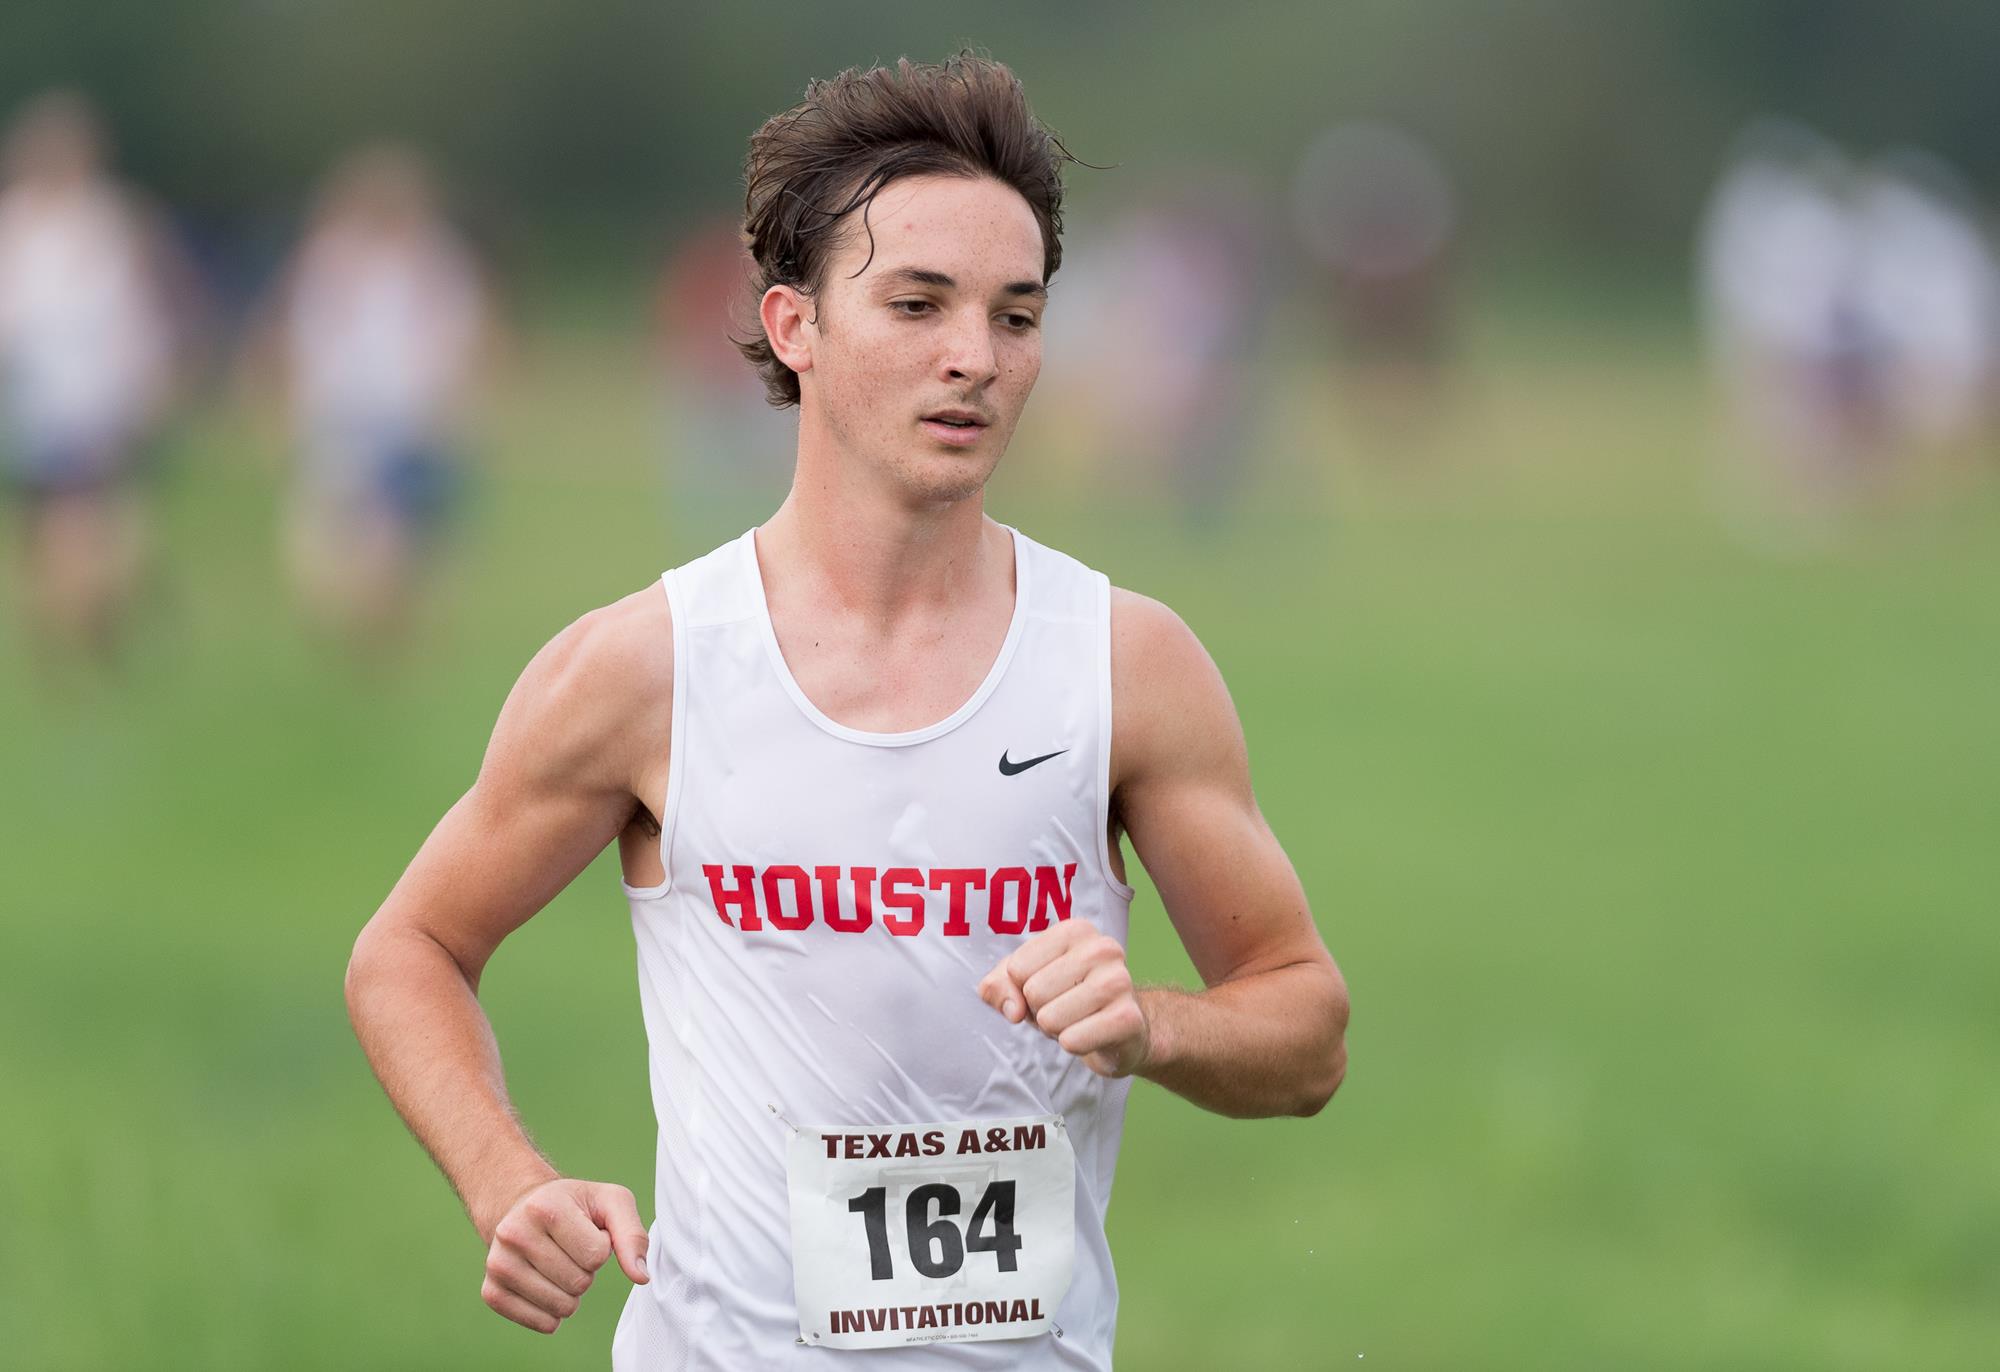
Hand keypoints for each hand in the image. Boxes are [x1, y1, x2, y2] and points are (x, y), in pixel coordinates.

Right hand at [480, 1178, 649, 1333]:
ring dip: (571, 1293)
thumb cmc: (575, 1206)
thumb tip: (640, 1276)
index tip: (588, 1231)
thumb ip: (632, 1235)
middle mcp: (513, 1233)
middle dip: (586, 1271)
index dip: (602, 1248)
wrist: (523, 1207)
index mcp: (544, 1206)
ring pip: (561, 1307)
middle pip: (579, 1282)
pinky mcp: (491, 1291)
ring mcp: (498, 1264)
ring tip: (559, 1265)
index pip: (596, 1255)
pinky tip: (547, 1286)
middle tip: (571, 1250)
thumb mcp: (611, 1202)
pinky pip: (541, 1324)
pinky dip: (554, 1313)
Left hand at [977, 919, 1150, 1077]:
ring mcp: (1119, 981)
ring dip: (1056, 1030)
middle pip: (1033, 992)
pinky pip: (1072, 1041)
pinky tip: (1091, 1035)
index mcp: (1076, 930)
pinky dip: (1073, 1045)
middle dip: (1040, 1011)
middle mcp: (1102, 948)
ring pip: (1050, 1019)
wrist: (1122, 1029)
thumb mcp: (1024, 983)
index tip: (1048, 989)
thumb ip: (998, 985)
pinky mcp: (1128, 1018)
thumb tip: (1013, 1009)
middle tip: (1065, 1009)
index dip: (1022, 989)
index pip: (1016, 969)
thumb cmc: (1067, 997)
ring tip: (1077, 1020)